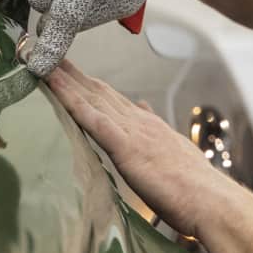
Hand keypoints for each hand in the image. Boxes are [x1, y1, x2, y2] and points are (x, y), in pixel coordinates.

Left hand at [45, 60, 234, 237]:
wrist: (209, 199)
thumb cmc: (194, 188)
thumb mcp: (174, 155)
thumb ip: (157, 133)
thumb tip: (145, 109)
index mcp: (150, 128)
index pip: (115, 101)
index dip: (92, 86)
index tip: (73, 72)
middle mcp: (139, 123)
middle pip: (100, 93)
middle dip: (74, 74)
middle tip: (48, 53)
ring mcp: (132, 132)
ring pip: (92, 99)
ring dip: (65, 80)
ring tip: (42, 61)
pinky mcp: (125, 147)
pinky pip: (92, 118)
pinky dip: (71, 100)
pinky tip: (54, 86)